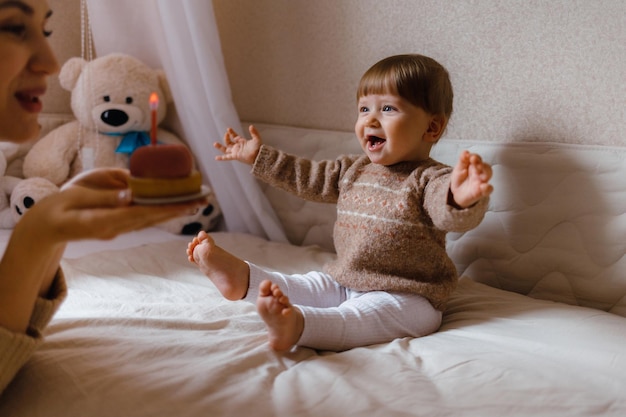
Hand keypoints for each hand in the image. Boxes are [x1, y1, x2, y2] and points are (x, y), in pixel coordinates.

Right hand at [33, 168, 206, 242]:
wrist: (45, 228)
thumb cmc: (57, 207)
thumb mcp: (75, 196)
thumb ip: (104, 195)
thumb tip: (130, 193)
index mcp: (104, 221)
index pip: (141, 213)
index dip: (165, 207)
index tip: (185, 202)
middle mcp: (115, 228)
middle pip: (153, 218)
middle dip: (178, 209)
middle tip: (202, 199)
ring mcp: (117, 230)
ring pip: (151, 220)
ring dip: (173, 210)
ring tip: (196, 201)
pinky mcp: (117, 226)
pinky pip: (143, 219)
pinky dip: (160, 211)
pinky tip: (174, 205)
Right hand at [213, 125, 261, 164]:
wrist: (259, 156)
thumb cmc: (258, 148)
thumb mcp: (257, 139)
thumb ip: (254, 132)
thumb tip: (251, 126)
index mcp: (241, 141)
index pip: (234, 136)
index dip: (231, 132)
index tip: (228, 129)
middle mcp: (237, 147)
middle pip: (228, 142)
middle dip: (226, 138)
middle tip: (226, 134)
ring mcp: (236, 152)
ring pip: (225, 149)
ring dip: (220, 147)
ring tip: (214, 143)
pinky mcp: (235, 156)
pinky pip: (227, 157)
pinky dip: (222, 158)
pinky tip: (216, 158)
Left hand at [449, 151, 492, 207]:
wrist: (457, 193)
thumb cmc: (460, 179)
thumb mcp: (459, 168)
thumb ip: (462, 160)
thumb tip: (465, 152)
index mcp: (474, 165)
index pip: (477, 159)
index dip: (474, 156)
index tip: (468, 155)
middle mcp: (480, 172)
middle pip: (485, 165)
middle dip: (480, 162)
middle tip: (473, 159)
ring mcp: (481, 182)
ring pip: (488, 175)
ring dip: (485, 171)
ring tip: (479, 167)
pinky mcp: (481, 192)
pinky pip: (488, 190)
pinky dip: (488, 188)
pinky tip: (484, 187)